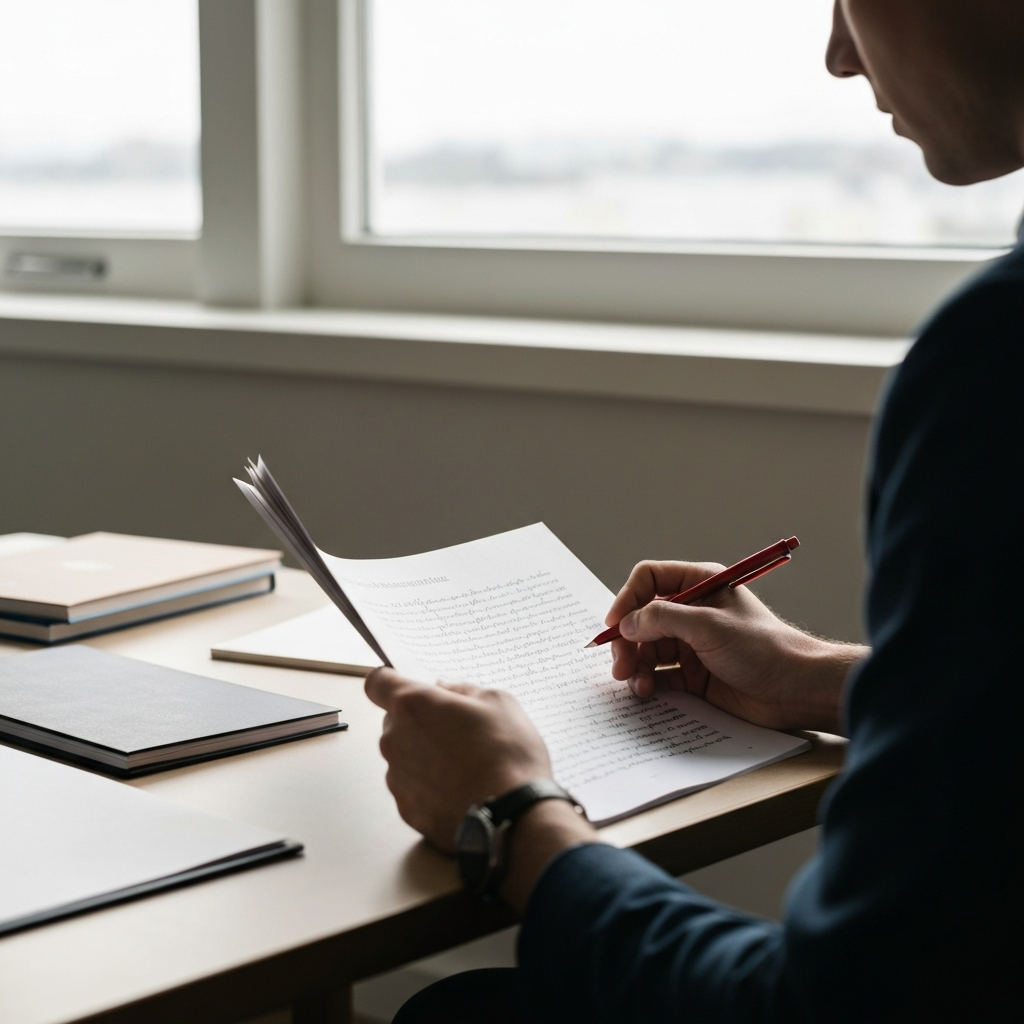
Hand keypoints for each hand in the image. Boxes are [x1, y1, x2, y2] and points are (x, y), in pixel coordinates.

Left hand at [364, 669, 555, 852]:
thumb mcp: (498, 702)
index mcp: (413, 705)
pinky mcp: (406, 809)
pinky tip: (461, 789)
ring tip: (465, 764)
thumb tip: (445, 688)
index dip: (391, 681)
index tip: (408, 686)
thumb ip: (463, 689)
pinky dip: (430, 785)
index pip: (377, 682)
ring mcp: (397, 777)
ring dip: (425, 754)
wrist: (512, 817)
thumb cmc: (506, 754)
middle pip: (395, 720)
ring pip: (404, 754)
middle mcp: (395, 739)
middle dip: (420, 720)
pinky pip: (412, 786)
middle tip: (457, 729)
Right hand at [607, 560, 867, 733]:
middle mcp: (693, 611)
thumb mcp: (709, 626)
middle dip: (627, 640)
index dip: (627, 599)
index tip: (614, 625)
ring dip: (635, 664)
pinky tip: (647, 691)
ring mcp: (692, 644)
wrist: (796, 690)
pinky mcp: (694, 675)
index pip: (650, 580)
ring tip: (635, 682)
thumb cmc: (764, 649)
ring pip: (647, 648)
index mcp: (700, 584)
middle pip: (642, 618)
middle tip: (620, 664)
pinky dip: (647, 681)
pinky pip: (659, 674)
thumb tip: (626, 623)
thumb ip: (663, 619)